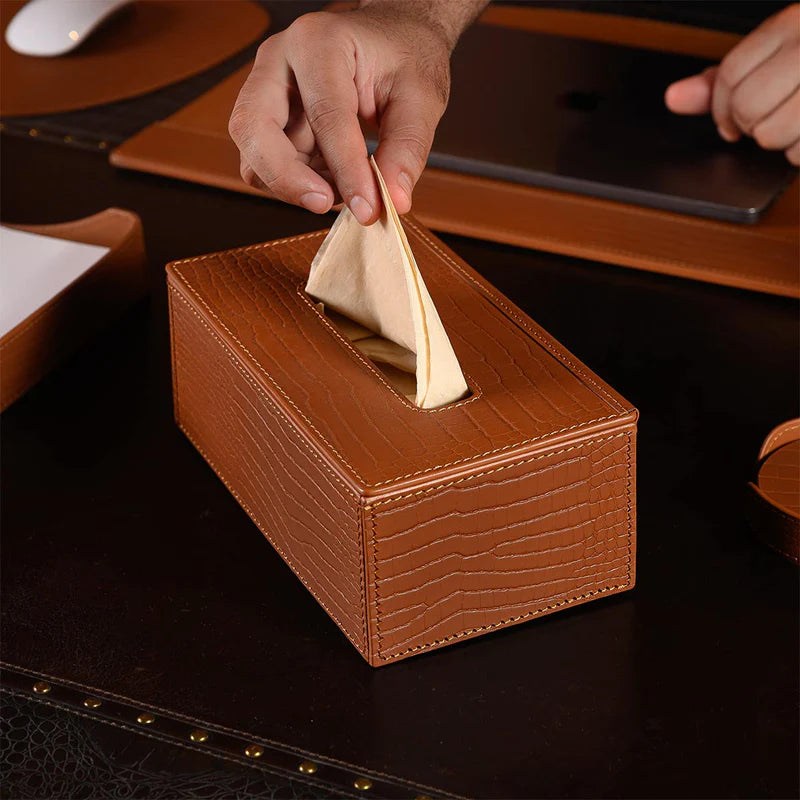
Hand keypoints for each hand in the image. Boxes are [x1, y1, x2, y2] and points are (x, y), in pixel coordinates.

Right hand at [229, 3, 477, 223]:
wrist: (390, 40)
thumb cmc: (403, 58)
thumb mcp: (422, 98)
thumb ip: (407, 148)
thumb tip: (395, 199)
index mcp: (318, 42)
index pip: (325, 115)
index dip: (345, 169)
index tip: (367, 208)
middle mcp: (278, 61)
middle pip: (254, 128)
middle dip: (287, 178)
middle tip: (327, 204)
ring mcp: (265, 90)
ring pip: (254, 154)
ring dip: (294, 184)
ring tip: (342, 187)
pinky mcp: (268, 120)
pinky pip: (267, 165)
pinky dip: (298, 183)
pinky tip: (333, 178)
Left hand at [665, 4, 799, 164]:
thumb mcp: (779, 55)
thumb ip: (725, 79)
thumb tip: (674, 98)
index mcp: (795, 22)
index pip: (730, 75)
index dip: (721, 109)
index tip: (729, 121)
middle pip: (748, 107)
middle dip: (753, 126)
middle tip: (773, 118)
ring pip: (774, 134)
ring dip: (781, 142)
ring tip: (799, 124)